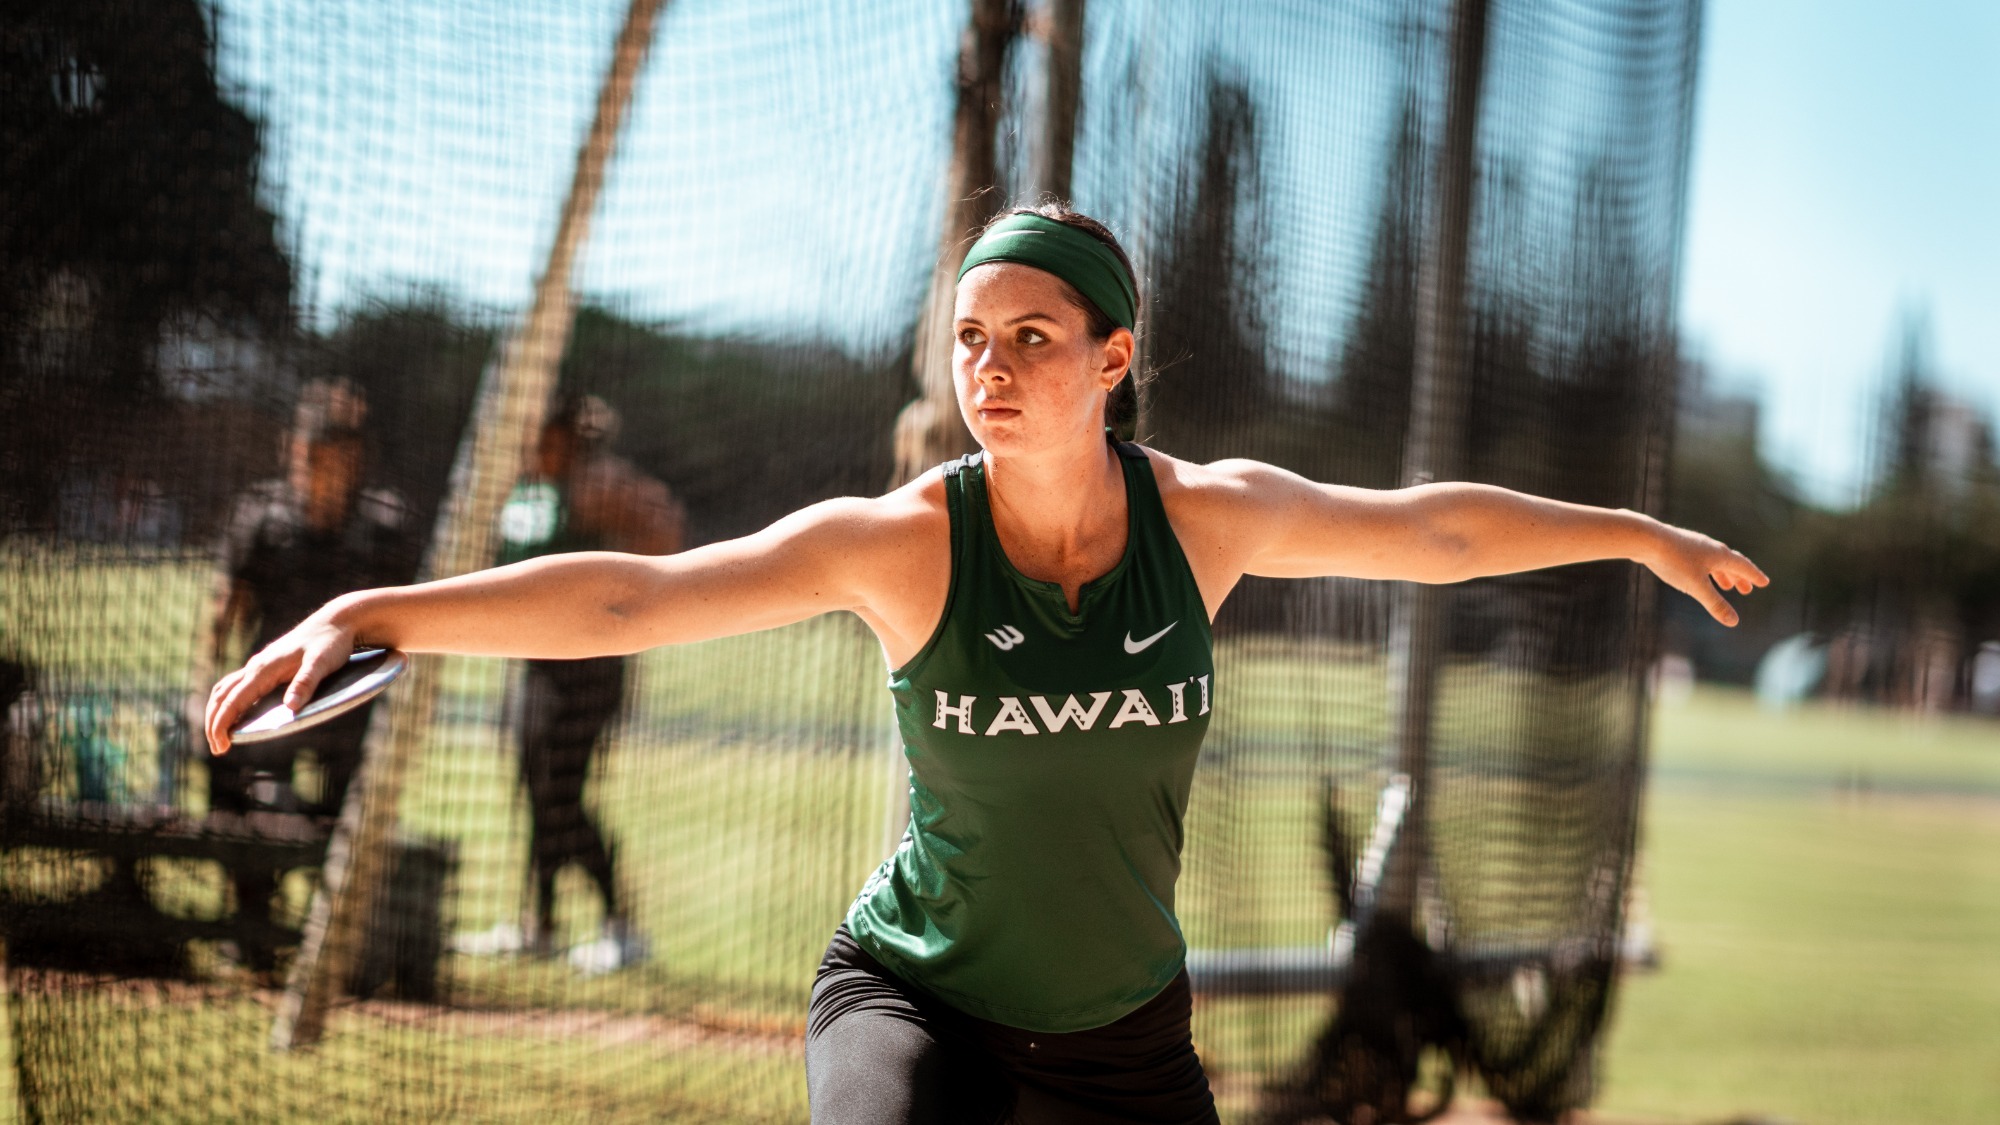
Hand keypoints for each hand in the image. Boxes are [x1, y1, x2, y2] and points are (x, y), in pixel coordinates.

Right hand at [203, 610, 358, 755]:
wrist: (337, 621)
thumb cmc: (331, 643)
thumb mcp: (322, 663)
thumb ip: (306, 683)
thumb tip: (290, 707)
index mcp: (264, 668)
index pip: (234, 700)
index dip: (223, 724)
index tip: (220, 746)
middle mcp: (256, 666)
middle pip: (222, 696)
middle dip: (214, 722)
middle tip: (217, 749)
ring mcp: (260, 665)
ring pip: (226, 689)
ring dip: (218, 712)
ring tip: (220, 735)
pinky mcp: (267, 666)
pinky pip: (238, 685)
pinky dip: (228, 701)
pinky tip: (236, 715)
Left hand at [1641, 523, 1768, 626]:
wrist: (1646, 539)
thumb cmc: (1674, 561)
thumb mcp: (1696, 586)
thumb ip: (1714, 603)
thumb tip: (1734, 622)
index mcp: (1719, 555)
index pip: (1743, 566)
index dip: (1754, 576)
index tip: (1764, 583)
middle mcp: (1710, 547)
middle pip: (1730, 563)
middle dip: (1740, 577)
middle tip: (1747, 590)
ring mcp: (1694, 545)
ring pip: (1714, 560)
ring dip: (1723, 574)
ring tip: (1727, 585)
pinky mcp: (1679, 546)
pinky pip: (1700, 559)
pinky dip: (1707, 569)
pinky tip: (1698, 574)